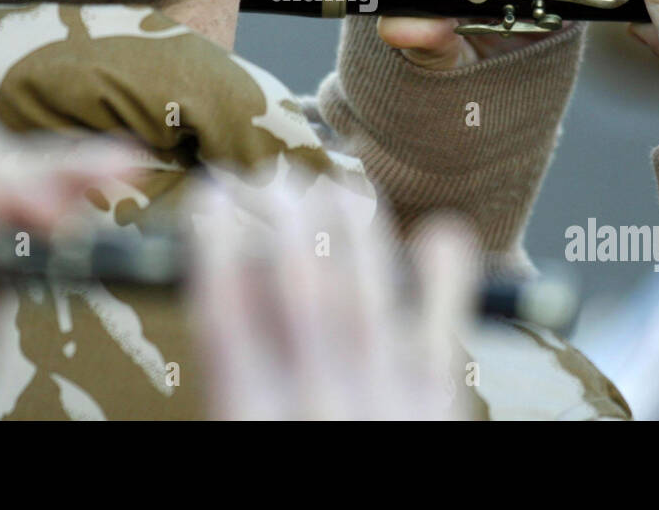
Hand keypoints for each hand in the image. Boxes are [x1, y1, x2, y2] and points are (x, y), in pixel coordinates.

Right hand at [191, 182, 475, 419]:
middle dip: (283, 210)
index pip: (225, 301)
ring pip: (366, 284)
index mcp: (251, 417)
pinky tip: (439, 233)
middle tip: (275, 178)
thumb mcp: (238, 434)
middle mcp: (317, 400)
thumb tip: (228, 297)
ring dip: (350, 222)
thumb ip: (235, 381)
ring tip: (335, 187)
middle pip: (296, 277)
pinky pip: (445, 322)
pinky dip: (446, 271)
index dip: (216, 234)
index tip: (213, 196)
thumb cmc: (292, 485)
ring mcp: (385, 399)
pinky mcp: (438, 405)